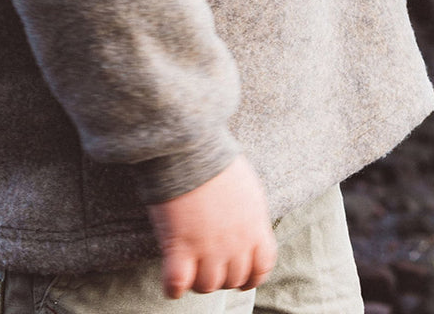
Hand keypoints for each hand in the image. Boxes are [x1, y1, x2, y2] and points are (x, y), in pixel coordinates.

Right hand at [145, 154, 277, 298]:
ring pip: (207, 286)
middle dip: (222, 276)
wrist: (190, 146)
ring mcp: (208, 247)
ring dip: (198, 281)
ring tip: (188, 269)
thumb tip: (246, 226)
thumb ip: (250, 214)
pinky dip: (173, 287)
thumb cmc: (216, 158)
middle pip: (233, 279)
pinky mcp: (179, 246)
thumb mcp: (247, 187)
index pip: (262, 267)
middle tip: (207, 264)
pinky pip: (177, 283)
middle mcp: (236, 243)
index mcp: (255, 226)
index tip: (241, 276)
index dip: (251, 276)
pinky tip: (171, 278)